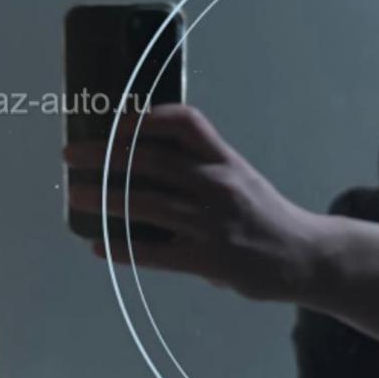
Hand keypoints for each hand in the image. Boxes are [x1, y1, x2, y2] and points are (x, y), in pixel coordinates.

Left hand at [65, 104, 321, 302]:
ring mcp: (213, 222)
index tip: (114, 121)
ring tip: (75, 196)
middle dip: (104, 154)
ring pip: (145, 202)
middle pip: (152, 158)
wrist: (307, 257)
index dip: (145, 118)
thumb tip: (138, 160)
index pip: (185, 123)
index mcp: (226, 159)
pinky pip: (154, 252)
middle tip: (71, 156)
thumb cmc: (263, 215)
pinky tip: (98, 245)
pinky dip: (121, 247)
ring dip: (103, 197)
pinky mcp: (208, 259)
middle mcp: (219, 184)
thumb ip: (199, 168)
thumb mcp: (239, 177)